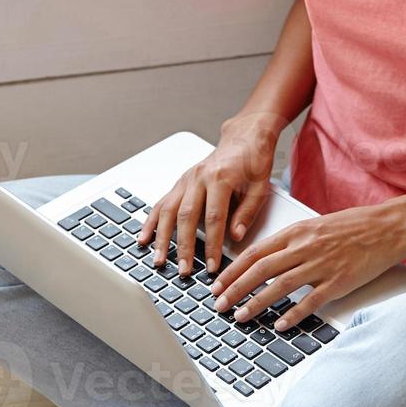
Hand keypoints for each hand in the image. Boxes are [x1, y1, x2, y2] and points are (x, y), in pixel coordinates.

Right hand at [137, 111, 283, 275]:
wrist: (244, 136)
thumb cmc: (254, 159)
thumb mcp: (261, 186)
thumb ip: (248, 212)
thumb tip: (236, 237)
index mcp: (221, 177)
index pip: (214, 218)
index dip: (212, 244)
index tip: (212, 265)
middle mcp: (199, 177)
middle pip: (186, 217)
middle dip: (184, 247)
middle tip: (184, 270)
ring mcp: (186, 179)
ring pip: (168, 211)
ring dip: (162, 238)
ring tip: (159, 260)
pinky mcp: (180, 182)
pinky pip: (162, 203)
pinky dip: (151, 222)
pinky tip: (144, 238)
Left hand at [208, 203, 405, 331]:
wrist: (388, 227)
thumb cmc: (354, 226)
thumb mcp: (316, 225)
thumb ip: (291, 241)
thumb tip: (266, 258)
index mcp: (297, 232)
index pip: (255, 252)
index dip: (233, 271)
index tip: (218, 284)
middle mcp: (305, 247)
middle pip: (260, 270)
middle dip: (235, 289)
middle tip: (219, 304)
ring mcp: (322, 265)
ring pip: (280, 286)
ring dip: (256, 303)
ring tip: (241, 317)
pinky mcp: (339, 282)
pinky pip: (310, 301)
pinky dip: (292, 315)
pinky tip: (279, 325)